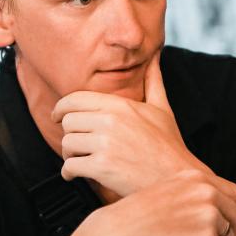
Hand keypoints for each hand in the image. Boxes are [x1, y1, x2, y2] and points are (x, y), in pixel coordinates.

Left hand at [52, 51, 208, 197]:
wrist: (177, 179)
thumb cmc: (170, 147)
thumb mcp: (163, 109)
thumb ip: (153, 81)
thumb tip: (154, 56)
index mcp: (121, 106)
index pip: (76, 99)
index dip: (61, 108)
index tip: (57, 116)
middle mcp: (110, 122)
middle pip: (68, 121)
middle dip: (69, 134)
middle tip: (75, 145)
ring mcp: (105, 144)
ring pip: (67, 143)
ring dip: (68, 154)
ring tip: (78, 160)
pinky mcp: (101, 167)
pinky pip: (70, 166)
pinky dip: (68, 173)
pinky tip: (74, 175)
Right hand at [107, 168, 235, 235]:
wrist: (117, 235)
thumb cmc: (134, 219)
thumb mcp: (164, 192)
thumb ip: (189, 195)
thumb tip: (211, 210)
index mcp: (195, 178)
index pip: (233, 193)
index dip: (231, 212)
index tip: (224, 226)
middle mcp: (206, 192)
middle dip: (231, 233)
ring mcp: (208, 215)